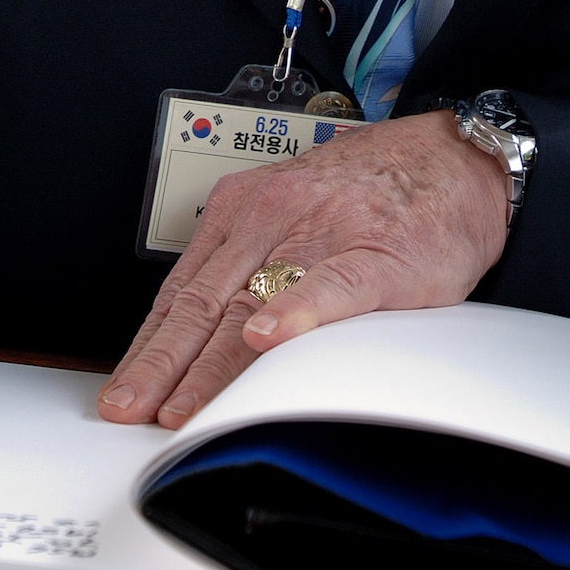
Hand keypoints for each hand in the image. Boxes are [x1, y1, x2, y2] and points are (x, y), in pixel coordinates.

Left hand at [99, 110, 508, 427]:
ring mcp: (320, 236)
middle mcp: (269, 219)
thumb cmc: (370, 193)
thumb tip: (203, 334)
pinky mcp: (374, 256)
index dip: (148, 346)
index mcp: (242, 210)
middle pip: (201, 304)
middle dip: (159, 366)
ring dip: (209, 364)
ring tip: (179, 406)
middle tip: (128, 410)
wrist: (448, 160)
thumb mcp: (291, 214)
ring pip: (251, 305)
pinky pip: (329, 288)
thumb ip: (249, 263)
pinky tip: (268, 339)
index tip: (122, 389)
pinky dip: (296, 314)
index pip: (181, 290)